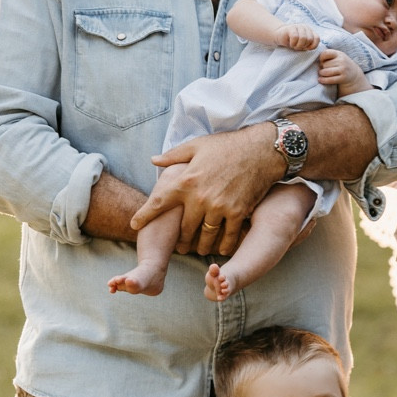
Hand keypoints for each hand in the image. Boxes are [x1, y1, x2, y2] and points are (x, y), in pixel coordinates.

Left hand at [133, 124, 281, 257]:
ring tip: (198, 250)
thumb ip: (173, 156)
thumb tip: (153, 161)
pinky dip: (223, 244)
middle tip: (178, 247)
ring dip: (200, 246)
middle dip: (180, 240)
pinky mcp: (238, 213)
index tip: (134, 225)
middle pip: (184, 228)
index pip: (158, 203)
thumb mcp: (197, 146)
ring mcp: (220, 207)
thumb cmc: (228, 146)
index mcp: (186, 180)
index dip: (144, 216)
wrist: (262, 150)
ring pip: (205, 236)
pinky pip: (227, 236)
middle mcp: (200, 198)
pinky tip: (221, 249)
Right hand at [277, 22, 320, 50]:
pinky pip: (295, 37)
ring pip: (303, 38)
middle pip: (310, 39)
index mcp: (310, 31)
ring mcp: (298, 26)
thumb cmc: (293, 42)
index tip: (306, 48)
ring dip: (298, 45)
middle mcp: (305, 27)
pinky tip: (290, 43)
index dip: (312, 46)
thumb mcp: (303, 45)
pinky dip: (293, 43)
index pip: (317, 38)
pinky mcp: (291, 28)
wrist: (280, 36)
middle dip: (303, 46)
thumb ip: (310, 45)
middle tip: (297, 46)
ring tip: (294, 45)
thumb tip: (313, 47)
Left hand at [317, 48, 367, 94]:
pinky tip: (320, 80)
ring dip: (322, 73)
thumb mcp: (337, 57)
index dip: (321, 58)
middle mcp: (342, 61)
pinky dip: (323, 80)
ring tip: (322, 74)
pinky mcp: (343, 78)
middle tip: (324, 69)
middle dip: (322, 67)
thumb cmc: (341, 65)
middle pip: (325, 64)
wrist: (354, 74)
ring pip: (325, 72)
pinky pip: (330, 79)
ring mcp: (343, 69)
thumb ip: (328, 56)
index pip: (326, 53)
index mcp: (339, 54)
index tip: (322, 61)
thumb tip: (316, 63)